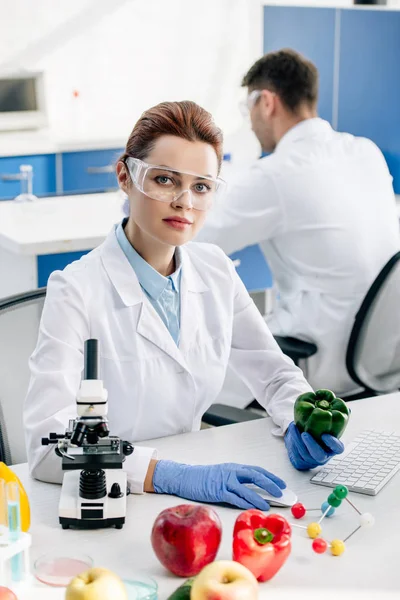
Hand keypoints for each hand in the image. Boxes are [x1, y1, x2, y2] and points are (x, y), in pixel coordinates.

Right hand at [152, 461, 286, 510]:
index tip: (281, 483)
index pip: (257, 470)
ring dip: (258, 497)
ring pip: (246, 488)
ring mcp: (224, 481)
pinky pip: (234, 497)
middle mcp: (231, 472)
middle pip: (255, 476)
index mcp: (234, 468)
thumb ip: (237, 480)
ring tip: (268, 505)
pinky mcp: (217, 491)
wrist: (186, 477)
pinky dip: (244, 502)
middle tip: (280, 492)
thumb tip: (255, 490)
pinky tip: (252, 507)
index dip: (270, 477)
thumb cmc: (204, 478)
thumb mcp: (223, 474)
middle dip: (269, 484)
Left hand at [284, 422, 343, 470]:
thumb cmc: (317, 433)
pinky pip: (296, 453)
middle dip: (311, 445)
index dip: (332, 443)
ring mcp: (311, 461)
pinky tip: (291, 430)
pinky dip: (292, 442)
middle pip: (319, 455)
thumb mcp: (326, 427)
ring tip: (293, 426)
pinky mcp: (300, 462)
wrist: (302, 443)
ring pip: (304, 453)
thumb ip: (336, 419)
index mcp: (332, 448)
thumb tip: (348, 410)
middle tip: (305, 434)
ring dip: (297, 439)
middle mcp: (323, 456)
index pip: (337, 449)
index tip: (325, 434)